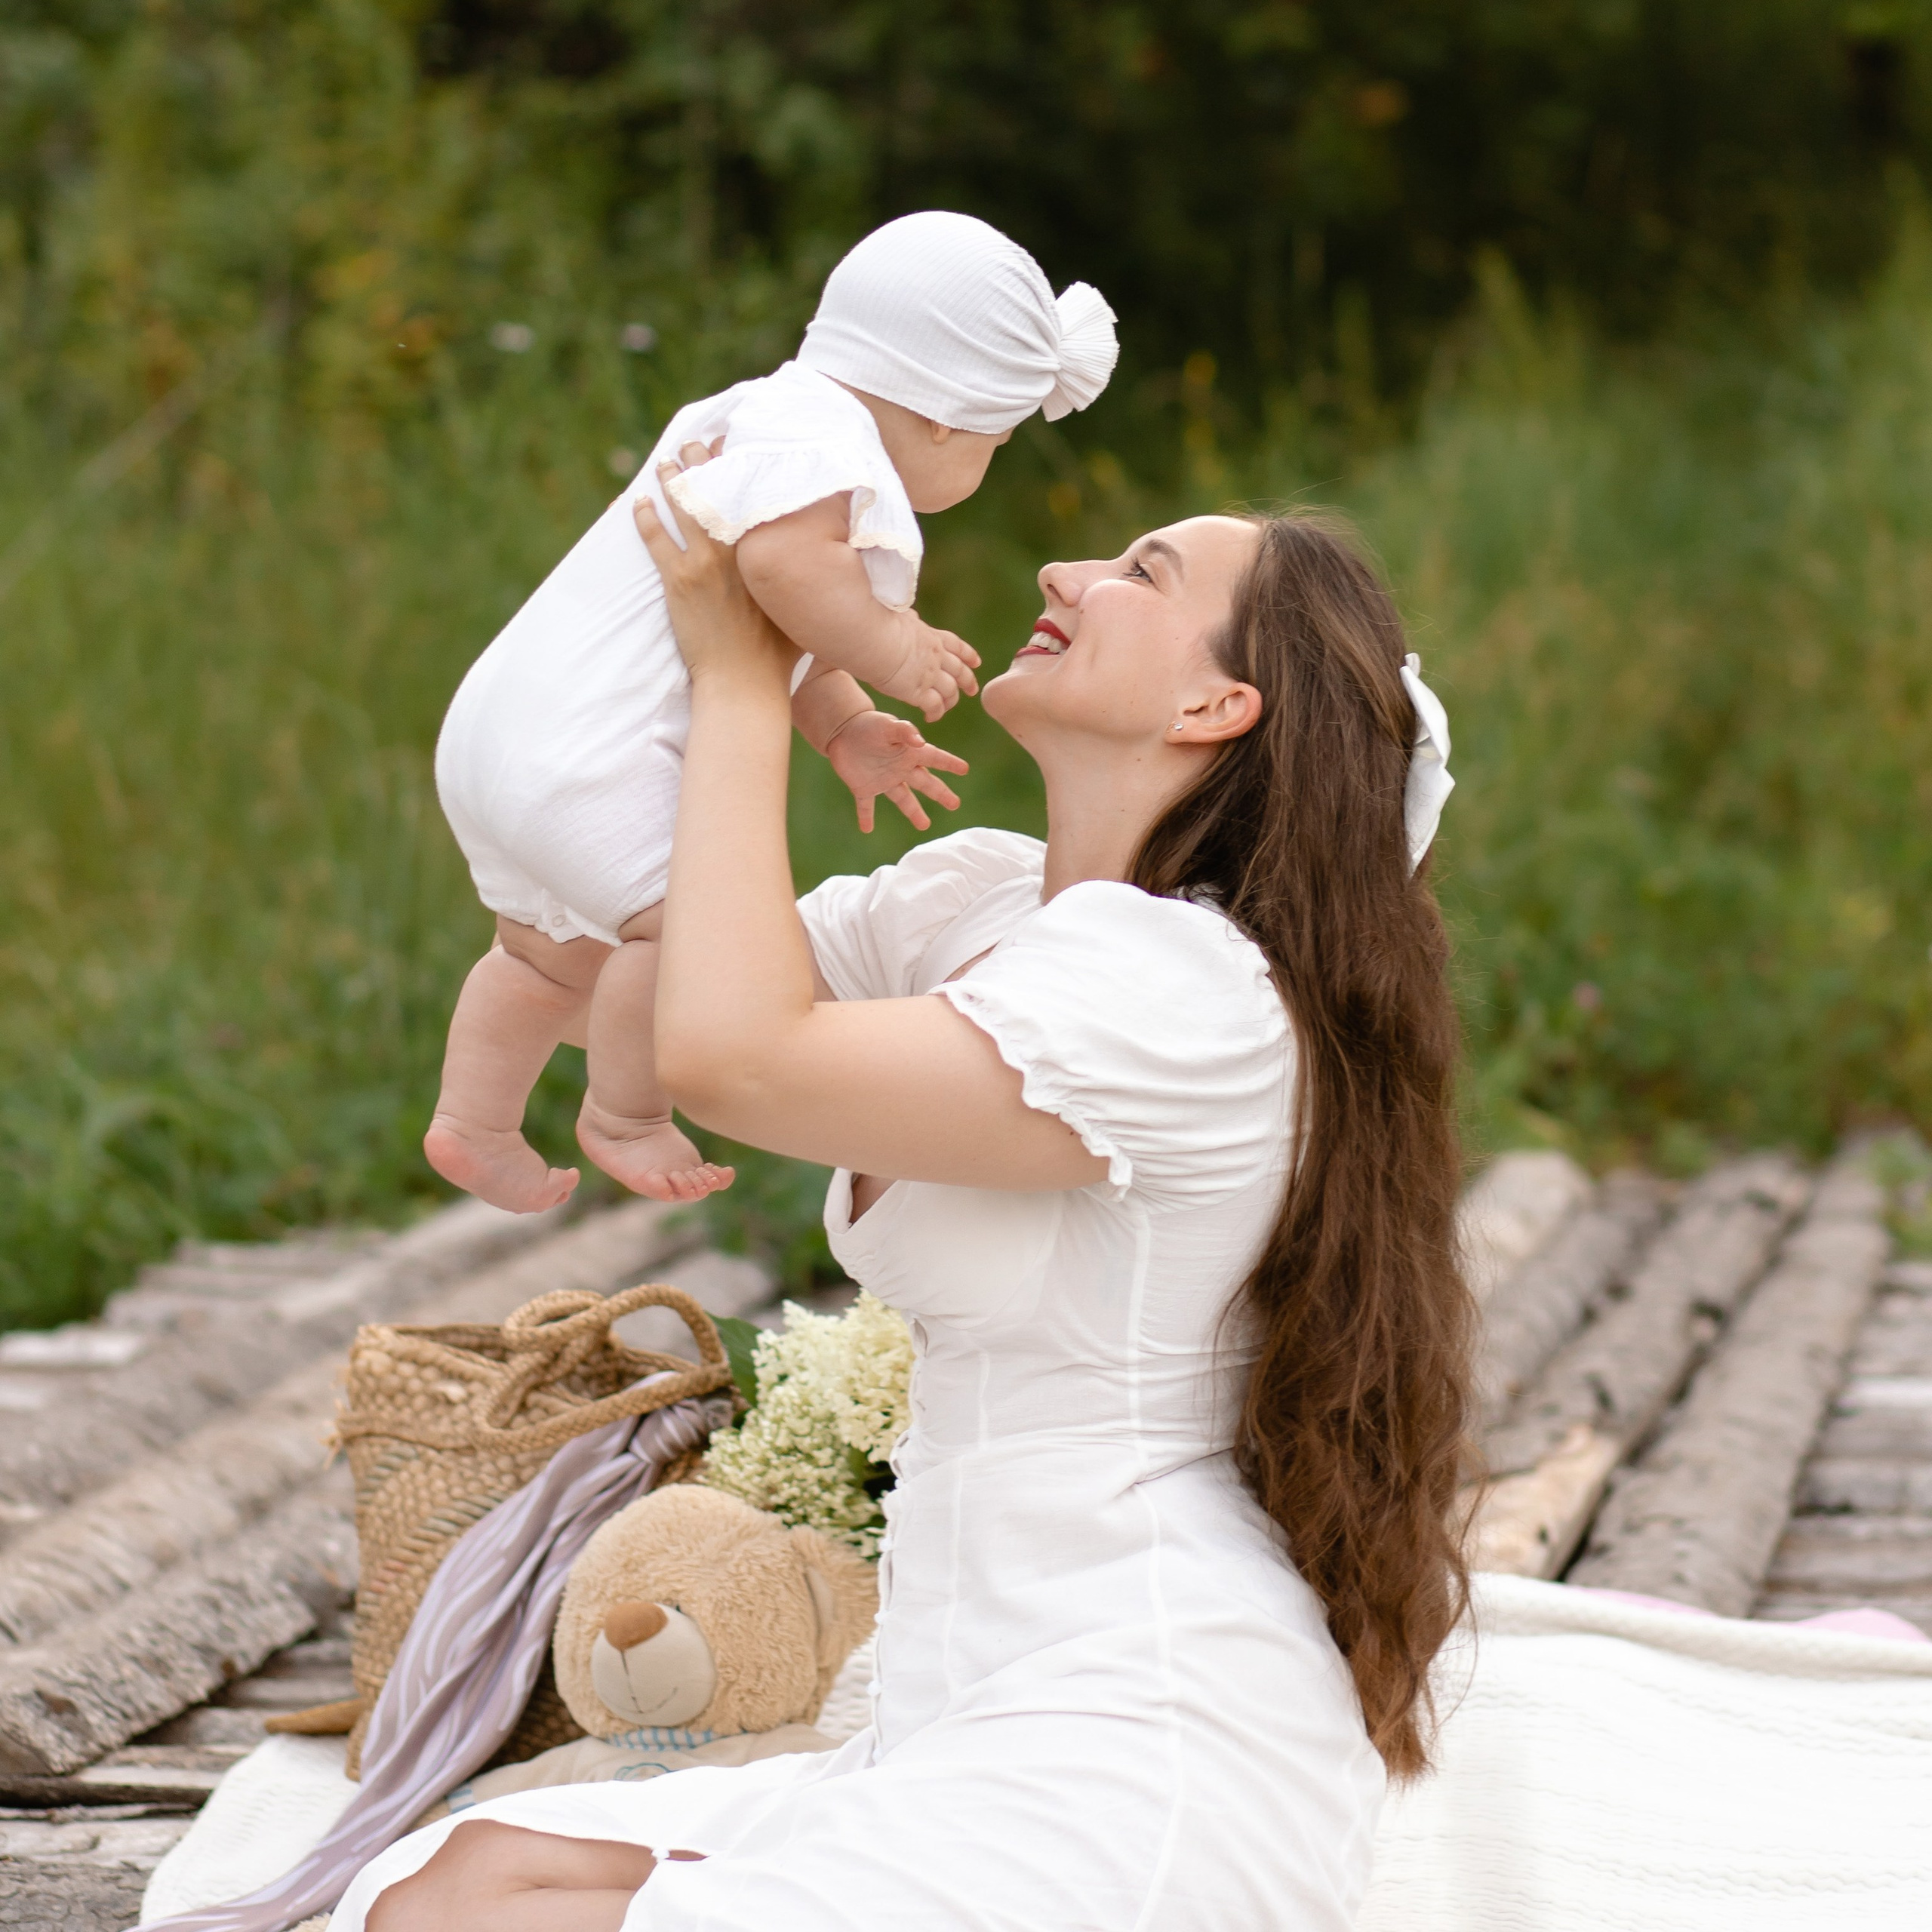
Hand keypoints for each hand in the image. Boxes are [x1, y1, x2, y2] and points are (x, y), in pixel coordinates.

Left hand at [632, 447, 796, 686]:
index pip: (753, 494)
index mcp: (767, 551)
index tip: (735, 448)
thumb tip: (821, 561)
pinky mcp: (678, 581)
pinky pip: (655, 538)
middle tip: (695, 444)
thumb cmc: (779, 654)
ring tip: (667, 462)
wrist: (744, 682)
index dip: (742, 466)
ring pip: (682, 506)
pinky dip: (644, 517)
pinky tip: (638, 502)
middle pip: (716, 489)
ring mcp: (705, 563)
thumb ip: (805, 577)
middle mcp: (736, 549)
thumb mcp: (803, 607)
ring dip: (672, 479)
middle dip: (704, 461)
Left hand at [825, 711, 969, 832]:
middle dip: (941, 793)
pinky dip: (866, 817)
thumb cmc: (869, 724)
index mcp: (909, 752)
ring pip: (903, 799)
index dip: (949, 763)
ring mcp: (883, 780)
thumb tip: (920, 741)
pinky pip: (866, 805)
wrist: (842, 729)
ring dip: (914, 812)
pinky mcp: (864, 787)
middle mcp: (900, 768)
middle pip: (925, 783)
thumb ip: (904, 732)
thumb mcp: (887, 725)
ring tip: (925, 826)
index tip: (964, 769)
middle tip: (955, 804)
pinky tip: (867, 829)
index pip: (934, 758)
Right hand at [874, 613, 981, 722]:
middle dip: (968, 681)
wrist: (872, 637)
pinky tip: (931, 718)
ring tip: (946, 708)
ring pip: (950, 691)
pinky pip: (935, 706)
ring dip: (951, 701)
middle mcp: (935, 656)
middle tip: (972, 691)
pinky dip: (936, 713)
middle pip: (959, 671)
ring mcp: (929, 675)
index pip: (956, 646)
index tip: (976, 663)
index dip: (968, 655)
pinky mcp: (918, 691)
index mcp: (931, 637)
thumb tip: (911, 616)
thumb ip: (909, 620)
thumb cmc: (878, 623)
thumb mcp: (900, 617)